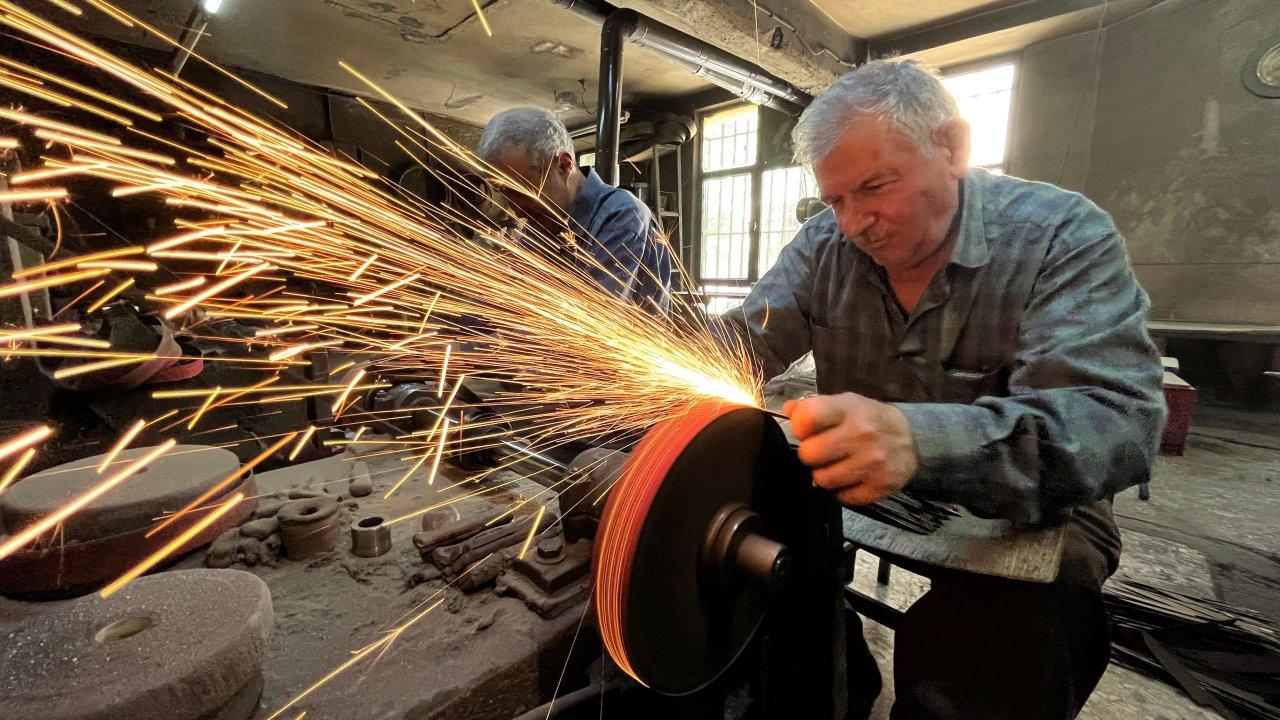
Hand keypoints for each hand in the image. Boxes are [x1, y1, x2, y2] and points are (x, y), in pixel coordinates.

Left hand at [782, 392, 918, 506]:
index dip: (799, 427)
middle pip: (809, 454)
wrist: (913, 438)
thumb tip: (788, 410)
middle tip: (822, 452)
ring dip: (825, 474)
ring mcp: (872, 462)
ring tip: (837, 465)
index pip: (806, 418)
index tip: (806, 431)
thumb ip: (814, 406)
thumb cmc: (870, 419)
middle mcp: (861, 434)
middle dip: (811, 455)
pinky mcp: (880, 486)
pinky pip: (843, 497)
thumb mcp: (845, 403)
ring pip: (823, 479)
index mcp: (848, 409)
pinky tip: (851, 478)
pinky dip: (843, 491)